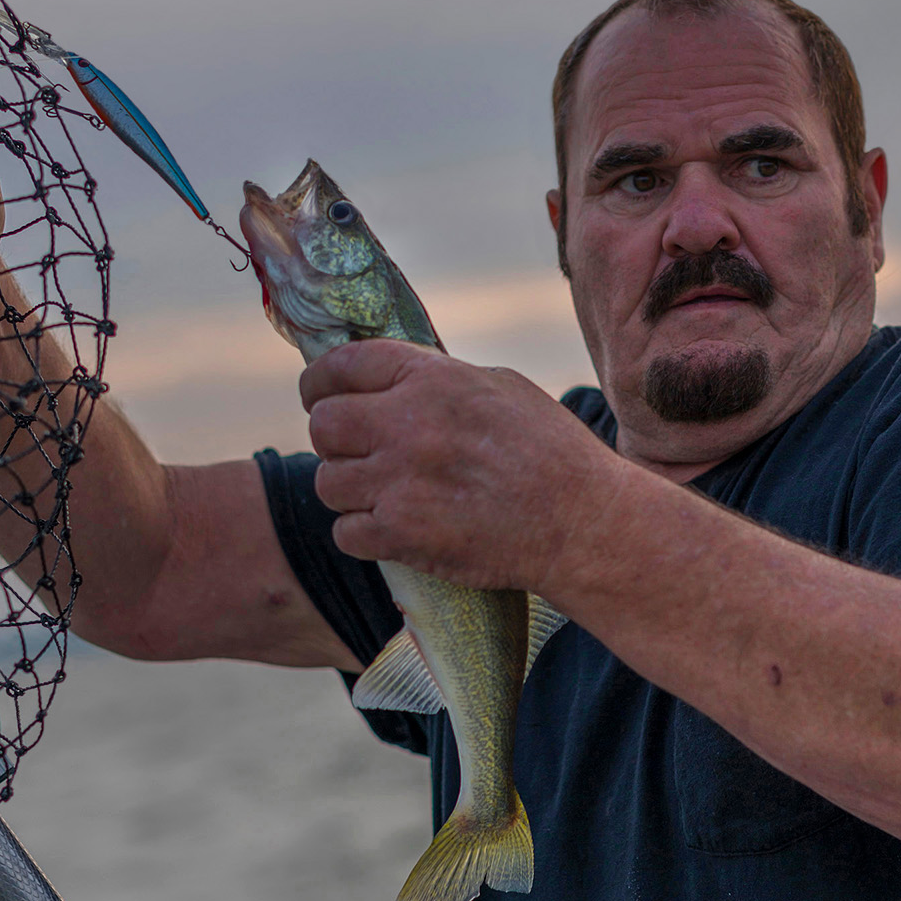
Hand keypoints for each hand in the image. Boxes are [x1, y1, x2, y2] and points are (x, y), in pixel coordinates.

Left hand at [300, 339, 621, 590]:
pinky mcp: (401, 535)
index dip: (320, 382)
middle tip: (354, 451)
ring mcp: (400, 482)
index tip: (318, 394)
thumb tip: (391, 378)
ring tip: (382, 493)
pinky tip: (391, 528)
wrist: (582, 523)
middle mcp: (407, 424)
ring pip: (327, 482)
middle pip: (323, 425)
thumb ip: (438, 378)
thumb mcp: (500, 386)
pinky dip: (362, 534)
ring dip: (348, 490)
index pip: (341, 365)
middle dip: (334, 439)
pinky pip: (344, 532)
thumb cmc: (552, 452)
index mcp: (432, 379)